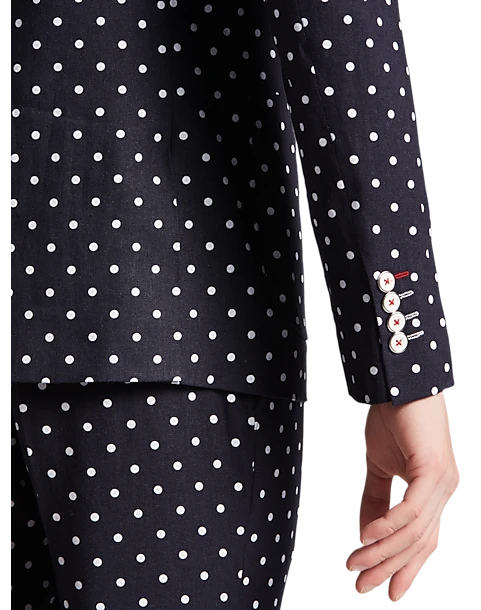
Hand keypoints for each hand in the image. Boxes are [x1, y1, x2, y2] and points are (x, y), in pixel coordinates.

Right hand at [345, 392, 458, 601]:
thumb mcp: (379, 465)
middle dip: (388, 568)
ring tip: (356, 562)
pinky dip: (388, 525)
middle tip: (362, 585)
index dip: (404, 567)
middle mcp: (443, 490)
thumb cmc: (395, 418)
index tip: (385, 589)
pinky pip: (411, 508)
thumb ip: (375, 498)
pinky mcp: (432, 470)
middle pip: (418, 543)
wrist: (399, 383)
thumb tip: (366, 531)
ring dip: (381, 551)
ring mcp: (441, 481)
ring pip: (413, 531)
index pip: (423, 540)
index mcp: (433, 491)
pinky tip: (367, 536)